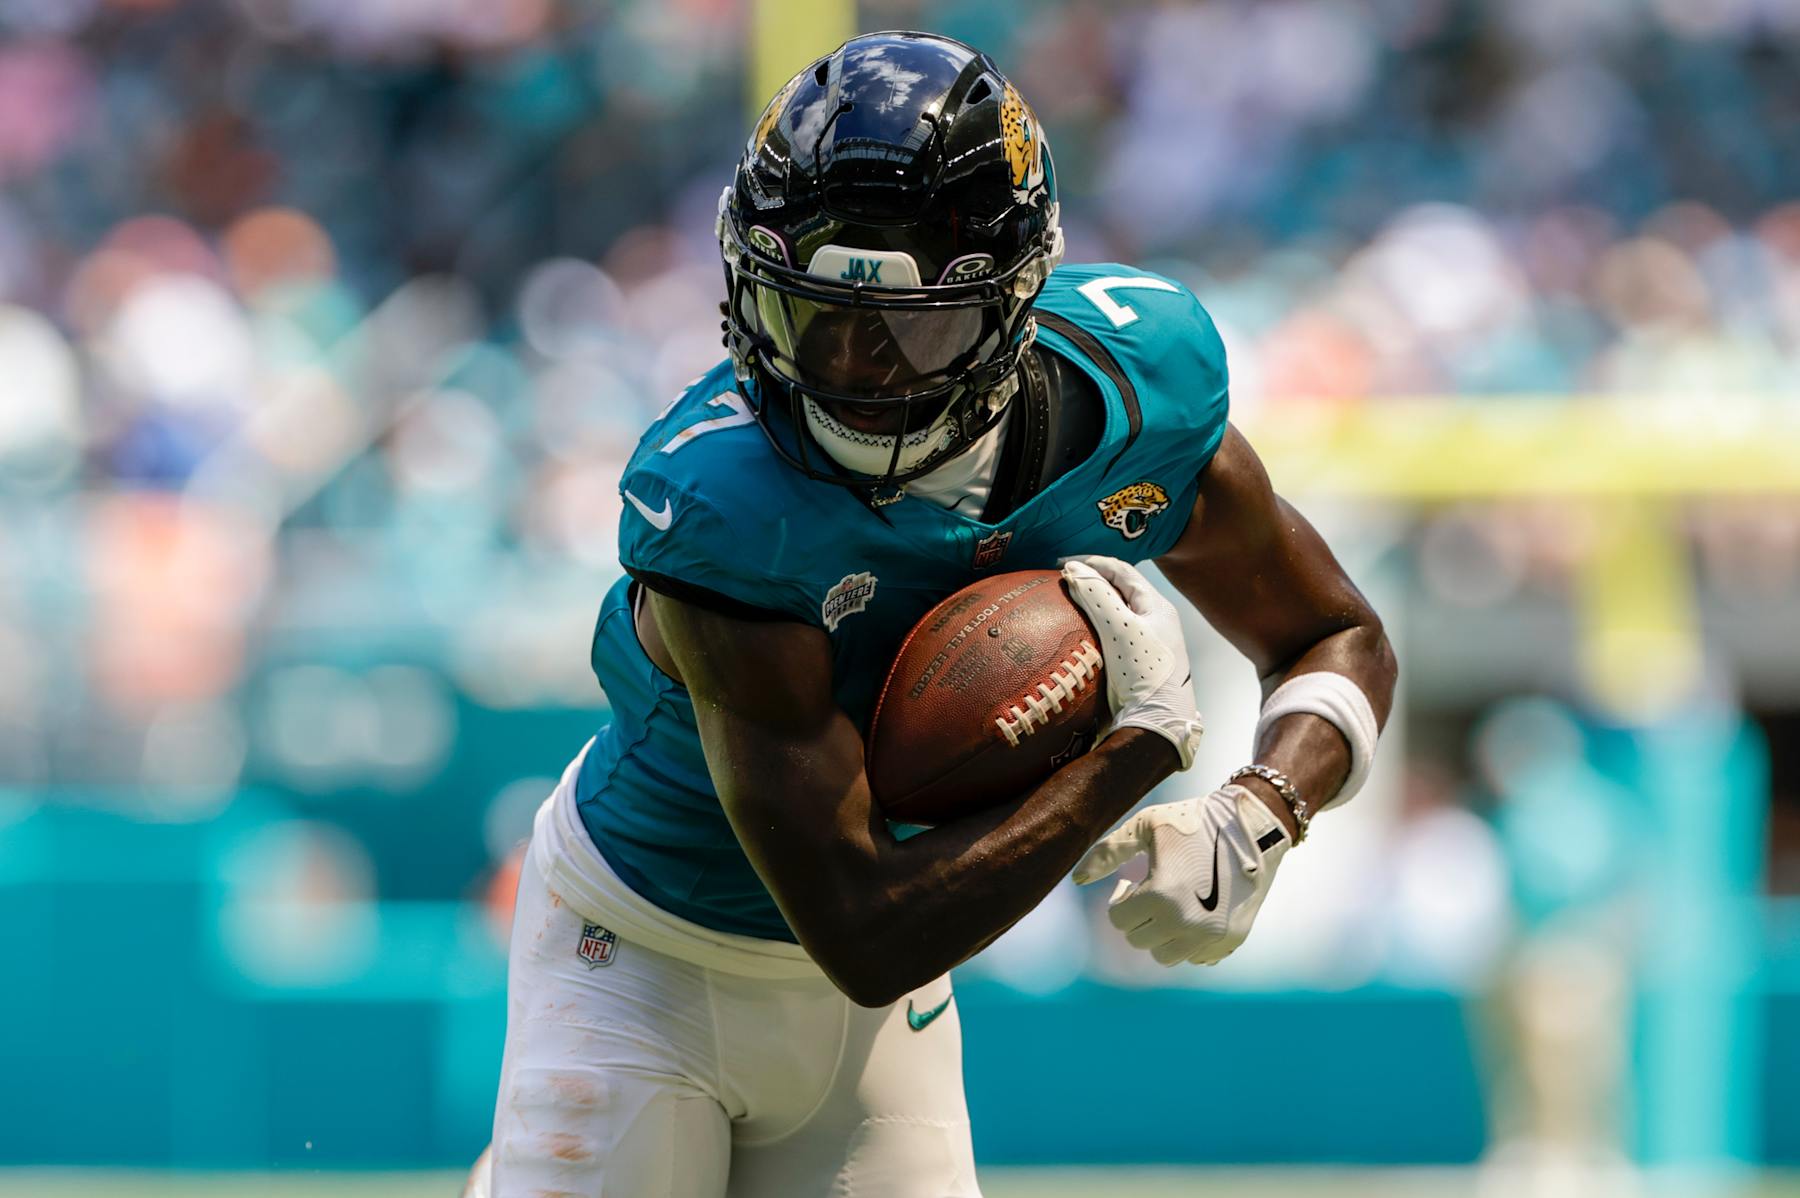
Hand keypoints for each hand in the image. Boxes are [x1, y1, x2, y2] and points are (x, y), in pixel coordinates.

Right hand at [1060, 555, 1203, 768]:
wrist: (1154, 728)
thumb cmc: (1142, 674)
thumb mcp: (1119, 628)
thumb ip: (1096, 594)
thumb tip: (1073, 569)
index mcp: (1158, 608)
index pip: (1123, 572)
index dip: (1093, 563)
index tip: (1061, 565)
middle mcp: (1154, 625)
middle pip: (1119, 593)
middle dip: (1090, 583)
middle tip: (1061, 583)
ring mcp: (1145, 647)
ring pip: (1113, 617)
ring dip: (1089, 608)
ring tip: (1063, 607)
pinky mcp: (1134, 668)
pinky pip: (1109, 640)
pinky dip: (1090, 632)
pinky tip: (1072, 640)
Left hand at [1072, 785, 1289, 965]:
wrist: (1252, 825)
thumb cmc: (1192, 820)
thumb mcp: (1146, 826)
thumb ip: (1107, 852)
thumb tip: (1076, 879)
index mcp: (1161, 895)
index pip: (1119, 918)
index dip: (1122, 897)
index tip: (1134, 878)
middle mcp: (1186, 922)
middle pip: (1139, 940)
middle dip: (1139, 916)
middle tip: (1152, 890)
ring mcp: (1211, 935)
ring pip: (1165, 955)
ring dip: (1161, 933)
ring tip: (1171, 903)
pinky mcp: (1231, 940)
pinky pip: (1196, 957)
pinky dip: (1189, 941)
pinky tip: (1196, 912)